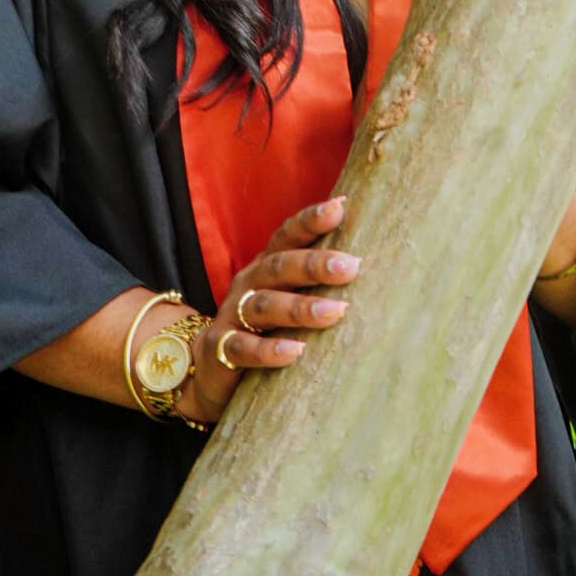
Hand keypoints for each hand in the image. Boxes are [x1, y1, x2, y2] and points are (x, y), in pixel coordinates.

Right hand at [179, 195, 359, 426]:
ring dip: (300, 308)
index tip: (341, 207)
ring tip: (335, 312)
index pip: (287, 236)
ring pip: (264, 306)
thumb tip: (370, 266)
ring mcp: (231, 316)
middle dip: (314, 264)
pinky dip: (268, 350)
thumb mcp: (285, 298)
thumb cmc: (261, 328)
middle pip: (279, 267)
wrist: (204, 368)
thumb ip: (315, 283)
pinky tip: (295, 352)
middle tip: (351, 265)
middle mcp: (249, 284)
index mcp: (266, 267)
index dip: (310, 220)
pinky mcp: (219, 350)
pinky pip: (243, 349)